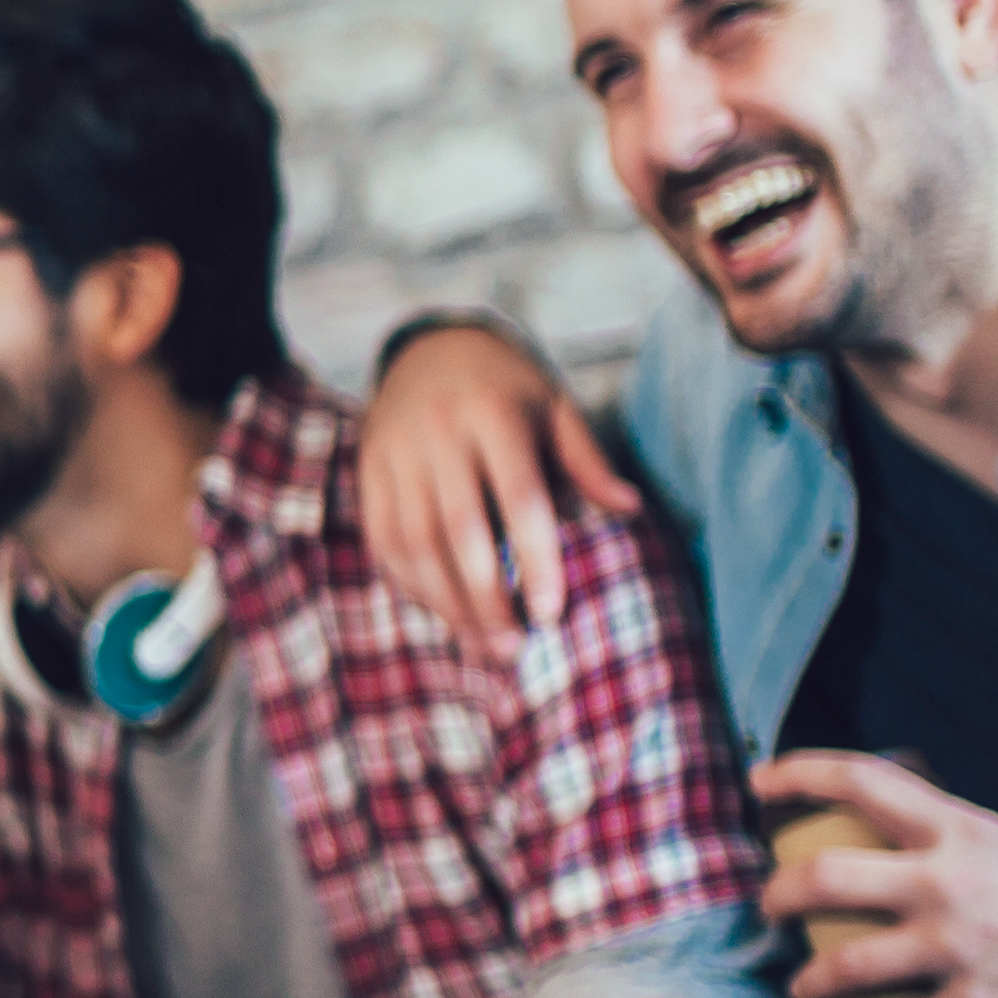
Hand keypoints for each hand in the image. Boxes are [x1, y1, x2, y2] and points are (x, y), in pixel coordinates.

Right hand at [360, 322, 640, 657]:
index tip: (550, 612)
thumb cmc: (507, 388)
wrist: (427, 349)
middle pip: (460, 532)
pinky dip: (411, 585)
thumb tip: (629, 509)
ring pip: (415, 544)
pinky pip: (383, 540)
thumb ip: (587, 460)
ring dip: (448, 604)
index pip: (518, 498)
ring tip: (483, 646)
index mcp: (493, 415)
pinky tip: (443, 614)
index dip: (535, 560)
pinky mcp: (368, 473)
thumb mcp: (555, 408)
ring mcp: (395, 455)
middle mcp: (437, 434)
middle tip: (515, 648)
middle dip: (487, 598)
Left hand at [758, 751, 997, 997]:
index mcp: (960, 830)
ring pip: (842, 964)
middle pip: (823, 878)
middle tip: (767, 907)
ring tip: (802, 987)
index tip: (760, 782)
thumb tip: (888, 845)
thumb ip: (949, 842)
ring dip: (808, 979)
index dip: (799, 773)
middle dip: (777, 895)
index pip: (862, 780)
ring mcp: (956, 951)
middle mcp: (946, 885)